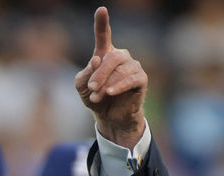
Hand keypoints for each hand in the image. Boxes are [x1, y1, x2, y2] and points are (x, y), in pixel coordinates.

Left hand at [75, 6, 146, 146]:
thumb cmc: (95, 98)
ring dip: (106, 84)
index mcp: (105, 54)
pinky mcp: (141, 78)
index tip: (101, 10)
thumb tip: (96, 60)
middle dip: (99, 73)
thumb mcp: (82, 87)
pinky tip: (110, 92)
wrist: (109, 116)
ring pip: (120, 70)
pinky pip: (131, 79)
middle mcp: (120, 56)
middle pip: (111, 57)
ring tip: (98, 96)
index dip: (102, 22)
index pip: (103, 35)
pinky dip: (119, 86)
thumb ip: (85, 74)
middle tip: (91, 88)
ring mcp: (133, 66)